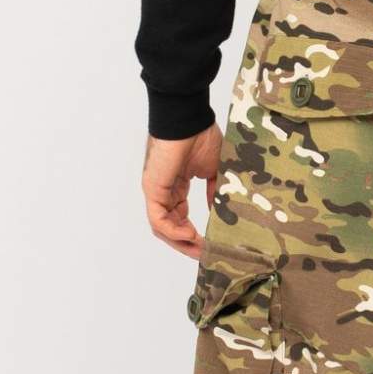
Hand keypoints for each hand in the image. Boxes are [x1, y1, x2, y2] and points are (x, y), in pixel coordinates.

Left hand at [142, 127, 221, 257]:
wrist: (189, 119)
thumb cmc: (201, 136)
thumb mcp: (214, 170)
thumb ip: (215, 191)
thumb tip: (219, 210)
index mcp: (176, 186)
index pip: (180, 218)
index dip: (194, 234)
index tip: (211, 244)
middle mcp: (164, 191)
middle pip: (170, 227)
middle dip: (188, 244)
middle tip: (206, 254)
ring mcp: (156, 191)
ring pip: (162, 227)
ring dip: (180, 242)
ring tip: (200, 249)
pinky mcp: (152, 188)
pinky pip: (158, 219)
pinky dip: (173, 231)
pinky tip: (190, 235)